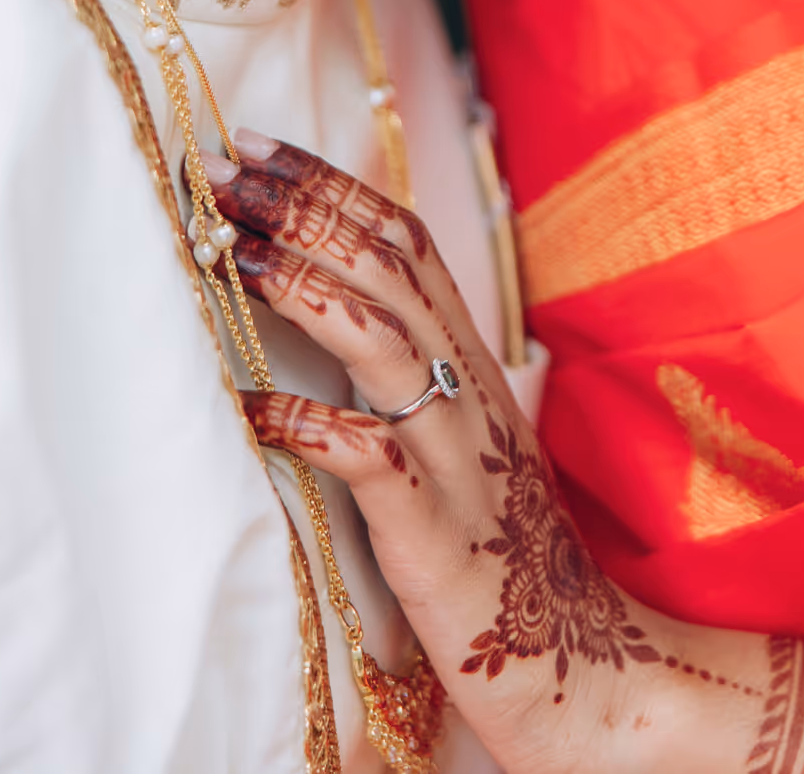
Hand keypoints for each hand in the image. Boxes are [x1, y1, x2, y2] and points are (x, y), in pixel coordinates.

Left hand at [203, 134, 665, 773]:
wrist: (580, 660)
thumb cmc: (505, 544)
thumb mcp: (468, 433)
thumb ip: (425, 364)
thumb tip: (363, 299)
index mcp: (469, 357)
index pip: (401, 236)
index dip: (329, 182)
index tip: (256, 144)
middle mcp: (465, 386)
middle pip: (386, 264)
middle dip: (301, 206)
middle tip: (223, 169)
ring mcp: (453, 454)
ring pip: (382, 338)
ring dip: (303, 286)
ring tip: (232, 252)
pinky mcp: (433, 529)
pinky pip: (369, 460)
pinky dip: (307, 426)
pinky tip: (252, 409)